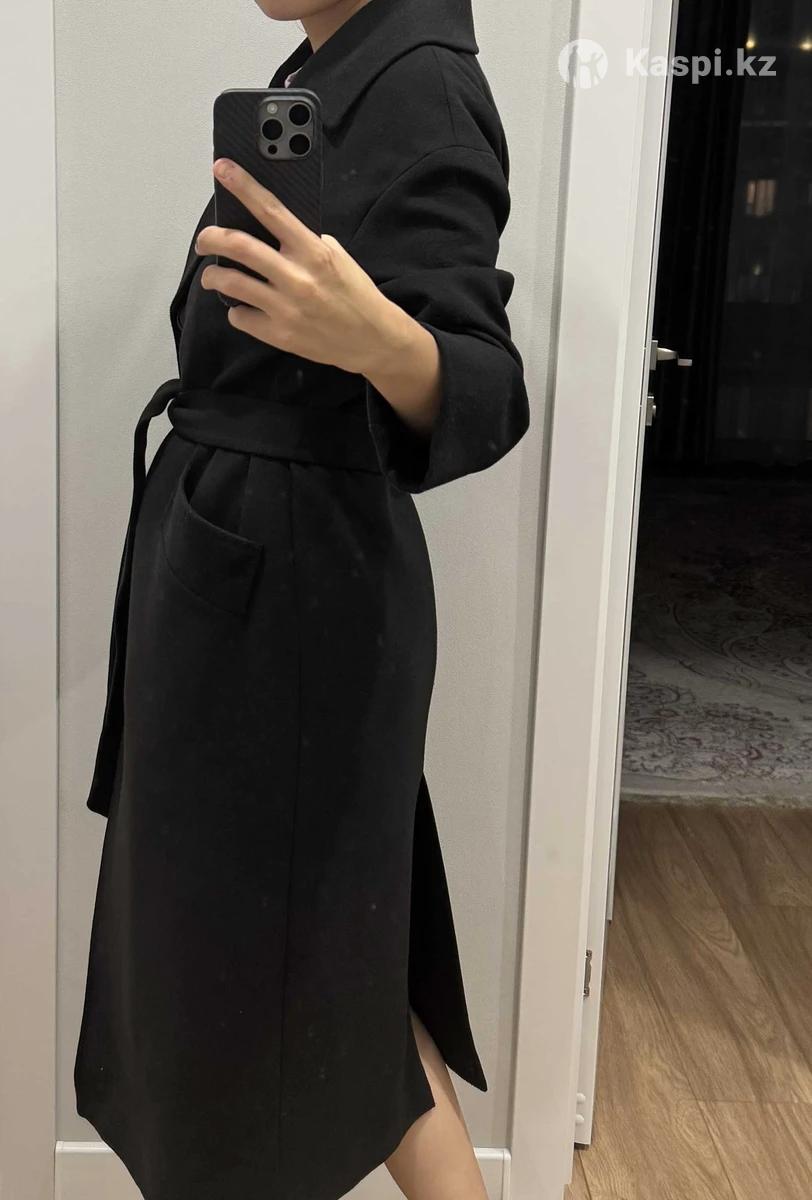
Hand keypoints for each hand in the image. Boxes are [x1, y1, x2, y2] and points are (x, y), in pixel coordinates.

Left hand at [198, 159, 397, 372]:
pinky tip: (247, 308)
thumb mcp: (338, 258)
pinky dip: (238, 310)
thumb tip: (271, 230)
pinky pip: (240, 317)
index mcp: (312, 251)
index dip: (242, 186)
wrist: (373, 341)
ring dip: (213, 275)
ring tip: (214, 276)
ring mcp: (285, 308)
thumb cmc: (356, 295)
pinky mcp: (279, 335)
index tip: (221, 168)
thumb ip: (306, 243)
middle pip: (238, 246)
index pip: (271, 210)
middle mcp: (296, 277)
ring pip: (230, 282)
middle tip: (203, 240)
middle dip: (210, 237)